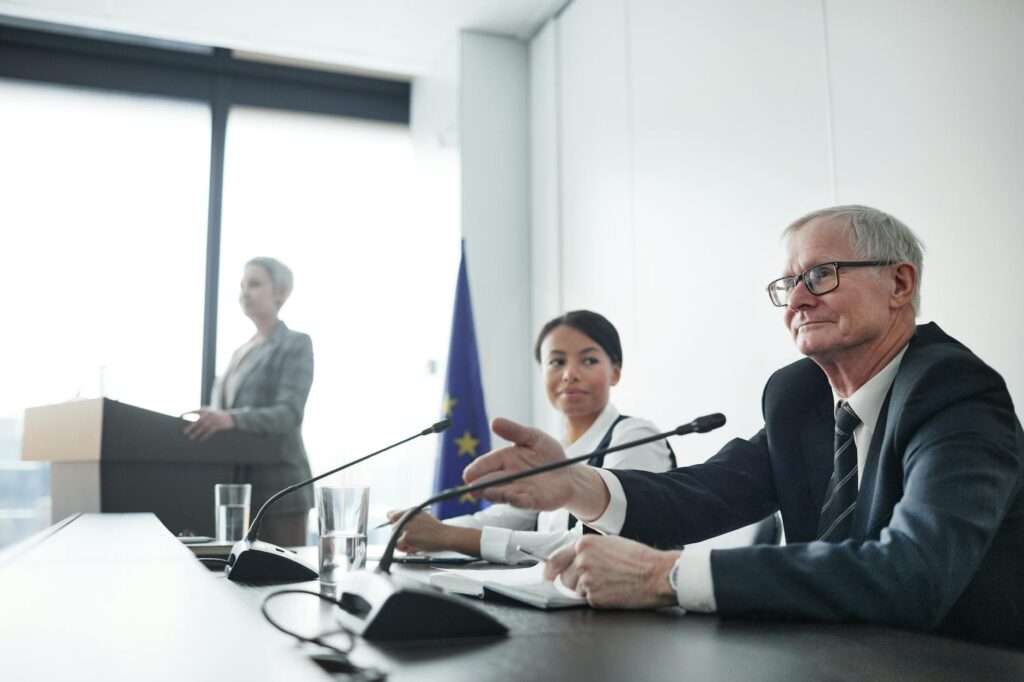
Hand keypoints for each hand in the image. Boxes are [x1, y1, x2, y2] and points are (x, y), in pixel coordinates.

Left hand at [183, 409, 234, 440]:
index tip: (180, 416)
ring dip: (196, 433)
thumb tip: (191, 422)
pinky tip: (201, 439)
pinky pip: (209, 432)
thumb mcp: (211, 412)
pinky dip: (205, 436)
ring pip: (203, 428)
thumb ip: (202, 415)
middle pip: (198, 422)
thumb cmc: (218, 416)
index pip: (195, 411)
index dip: (187, 413)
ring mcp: (213, 420)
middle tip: (184, 432)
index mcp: (206, 410)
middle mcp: (209, 415)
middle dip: (190, 427)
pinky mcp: (218, 426)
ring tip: (191, 437)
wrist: (231, 418)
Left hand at [386, 509, 481, 555]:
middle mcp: (407, 516)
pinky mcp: (407, 537)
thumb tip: (397, 525)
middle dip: (398, 535)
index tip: (396, 528)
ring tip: (411, 545)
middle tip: (408, 540)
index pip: (392, 514)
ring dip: (401, 542)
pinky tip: (412, 548)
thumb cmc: (437, 530)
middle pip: (393, 528)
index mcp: (411, 511)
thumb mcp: (423, 517)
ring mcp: (406, 527)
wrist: (446, 536)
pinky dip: (403, 548)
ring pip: (394, 536)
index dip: (393, 522)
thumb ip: (410, 519)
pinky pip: (397, 545)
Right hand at [463, 418, 608, 518]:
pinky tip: (510, 497)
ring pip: (503, 493)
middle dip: (480, 485)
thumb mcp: (533, 437)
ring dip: (495, 494)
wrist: (569, 473)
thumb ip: (514, 431)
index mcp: (506, 459)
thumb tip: (493, 422)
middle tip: (471, 488)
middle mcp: (509, 477)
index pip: (487, 464)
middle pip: (491, 481)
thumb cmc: (549, 454)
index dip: (476, 469)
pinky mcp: (532, 502)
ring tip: (487, 493)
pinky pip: (522, 502)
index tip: (467, 474)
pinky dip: (516, 501)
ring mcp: (519, 491)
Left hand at [543, 535, 678, 608]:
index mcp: (583, 545)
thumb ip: (586, 550)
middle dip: (574, 579)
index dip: (550, 569)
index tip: (547, 574)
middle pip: (564, 577)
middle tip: (594, 577)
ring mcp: (587, 581)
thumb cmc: (636, 557)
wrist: (655, 574)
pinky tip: (612, 590)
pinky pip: (588, 600)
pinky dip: (597, 598)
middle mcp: (582, 562)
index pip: (555, 559)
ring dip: (586, 589)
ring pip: (575, 590)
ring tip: (607, 582)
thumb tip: (571, 560)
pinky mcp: (595, 598)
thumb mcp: (608, 543)